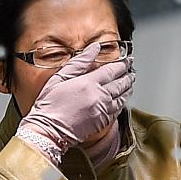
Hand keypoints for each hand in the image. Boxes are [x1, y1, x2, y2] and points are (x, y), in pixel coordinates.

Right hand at [13, 42, 133, 162]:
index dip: (122, 64)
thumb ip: (79, 62)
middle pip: (120, 83)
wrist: (48, 131)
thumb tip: (94, 48)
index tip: (127, 60)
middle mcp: (100, 96)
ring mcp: (103, 110)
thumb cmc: (50, 105)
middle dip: (128, 75)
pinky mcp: (103, 122)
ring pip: (122, 97)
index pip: (112, 70)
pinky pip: (118, 110)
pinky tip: (123, 99)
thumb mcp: (60, 78)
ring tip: (130, 83)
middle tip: (131, 70)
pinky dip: (123, 102)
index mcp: (89, 83)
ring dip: (128, 89)